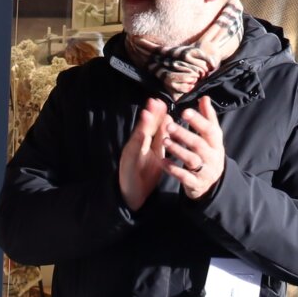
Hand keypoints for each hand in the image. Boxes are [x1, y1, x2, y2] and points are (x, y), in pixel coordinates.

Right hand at [118, 96, 169, 210]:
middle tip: (155, 100)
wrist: (132, 195)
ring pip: (139, 136)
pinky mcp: (129, 162)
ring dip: (143, 124)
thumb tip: (168, 121)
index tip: (162, 101)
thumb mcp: (156, 155)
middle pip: (145, 127)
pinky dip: (139, 141)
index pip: (153, 126)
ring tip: (147, 110)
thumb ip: (161, 139)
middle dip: (150, 114)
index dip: (157, 114)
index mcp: (146, 144)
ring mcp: (132, 153)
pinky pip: (135, 151)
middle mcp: (137, 146)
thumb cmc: (144, 175)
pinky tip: (142, 133)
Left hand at [162, 96, 226, 199]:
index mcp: (216, 143)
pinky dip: (173, 169)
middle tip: (169, 126)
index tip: (184, 111)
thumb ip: (208, 118)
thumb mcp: (211, 138)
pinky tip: (162, 161)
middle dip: (184, 134)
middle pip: (199, 144)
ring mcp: (205, 171)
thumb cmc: (208, 154)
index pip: (210, 130)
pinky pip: (184, 177)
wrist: (211, 184)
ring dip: (178, 150)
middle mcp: (213, 156)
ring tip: (164, 141)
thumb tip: (204, 98)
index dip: (198, 120)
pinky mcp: (195, 183)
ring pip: (192, 160)